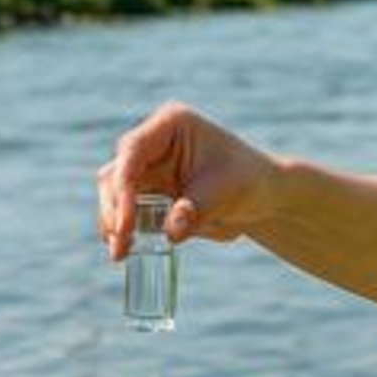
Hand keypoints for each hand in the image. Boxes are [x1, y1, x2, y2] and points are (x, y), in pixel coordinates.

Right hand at [96, 101, 280, 258]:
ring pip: (113, 194)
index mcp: (170, 124)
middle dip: (114, 210)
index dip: (123, 188)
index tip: (125, 224)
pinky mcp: (147, 192)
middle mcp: (152, 142)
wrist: (262, 197)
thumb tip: (170, 232)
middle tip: (120, 244)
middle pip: (116, 173)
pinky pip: (124, 210)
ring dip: (113, 223)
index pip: (133, 151)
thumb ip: (195, 213)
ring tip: (121, 253)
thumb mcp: (225, 194)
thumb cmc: (248, 182)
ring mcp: (147, 167)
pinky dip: (123, 230)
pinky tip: (126, 250)